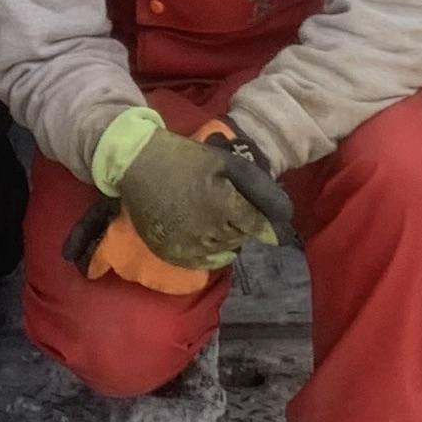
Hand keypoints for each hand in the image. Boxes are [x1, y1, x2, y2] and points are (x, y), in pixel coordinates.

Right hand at [104, 124, 273, 271]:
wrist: (136, 162)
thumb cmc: (185, 158)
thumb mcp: (226, 162)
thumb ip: (258, 188)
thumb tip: (284, 217)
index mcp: (222, 206)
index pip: (256, 226)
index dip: (260, 220)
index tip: (257, 213)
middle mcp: (206, 231)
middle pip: (240, 238)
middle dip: (240, 225)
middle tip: (228, 207)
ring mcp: (186, 246)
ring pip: (223, 251)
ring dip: (225, 238)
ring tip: (215, 218)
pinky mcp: (170, 253)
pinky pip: (202, 264)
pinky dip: (211, 255)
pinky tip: (208, 238)